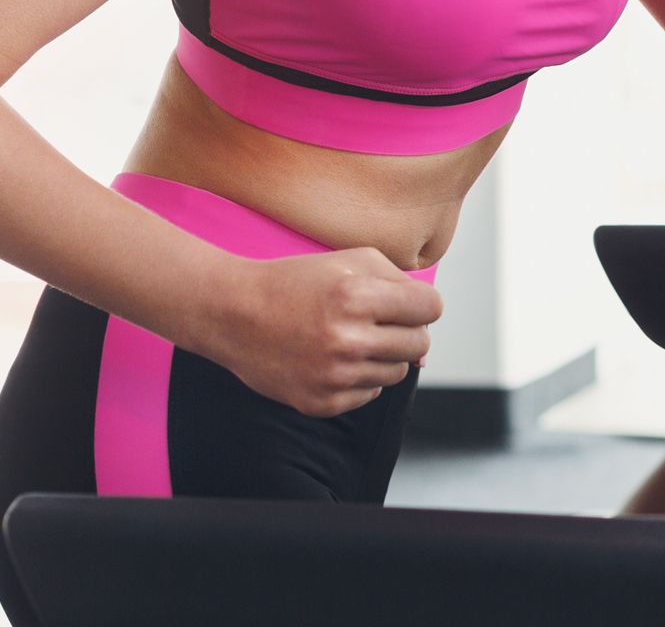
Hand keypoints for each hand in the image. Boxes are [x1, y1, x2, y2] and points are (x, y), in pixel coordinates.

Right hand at [202, 249, 439, 417]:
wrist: (234, 314)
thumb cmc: (297, 281)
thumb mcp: (351, 261)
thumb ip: (401, 285)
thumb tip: (428, 332)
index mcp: (357, 297)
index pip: (430, 308)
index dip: (422, 304)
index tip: (405, 304)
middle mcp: (347, 340)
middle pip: (419, 344)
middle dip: (407, 330)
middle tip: (376, 321)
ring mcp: (333, 377)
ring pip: (397, 372)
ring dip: (383, 355)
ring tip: (351, 338)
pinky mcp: (321, 403)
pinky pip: (369, 394)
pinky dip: (359, 377)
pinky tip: (332, 358)